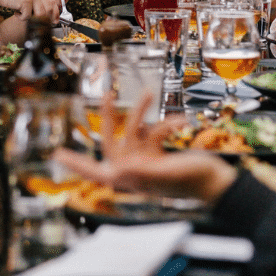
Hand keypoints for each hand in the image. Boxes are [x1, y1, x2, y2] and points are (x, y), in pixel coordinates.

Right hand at [0, 0, 60, 20]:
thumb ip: (36, 3)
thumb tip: (46, 16)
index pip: (52, 2)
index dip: (55, 13)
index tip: (55, 22)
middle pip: (48, 10)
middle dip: (45, 20)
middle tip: (37, 23)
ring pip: (40, 15)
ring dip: (31, 18)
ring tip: (22, 14)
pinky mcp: (25, 1)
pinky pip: (27, 16)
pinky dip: (21, 18)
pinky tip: (16, 12)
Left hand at [53, 93, 237, 201]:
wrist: (217, 182)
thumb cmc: (193, 182)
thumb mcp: (166, 176)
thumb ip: (142, 174)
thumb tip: (116, 172)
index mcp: (130, 179)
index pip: (95, 171)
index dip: (76, 163)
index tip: (58, 154)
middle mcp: (134, 169)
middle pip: (112, 141)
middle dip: (109, 117)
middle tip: (105, 95)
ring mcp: (146, 160)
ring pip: (135, 130)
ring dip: (143, 111)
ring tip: (148, 92)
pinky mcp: (159, 153)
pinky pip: (155, 131)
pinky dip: (167, 124)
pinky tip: (181, 122)